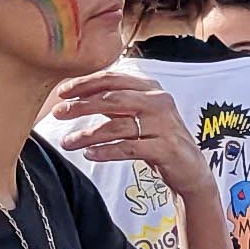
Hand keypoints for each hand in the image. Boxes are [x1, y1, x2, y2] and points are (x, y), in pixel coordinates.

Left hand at [48, 70, 213, 194]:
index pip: (112, 79)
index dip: (85, 84)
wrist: (191, 170)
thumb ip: (114, 104)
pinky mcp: (166, 149)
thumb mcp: (138, 115)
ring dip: (87, 134)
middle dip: (81, 105)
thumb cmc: (159, 139)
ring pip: (117, 126)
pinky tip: (90, 154)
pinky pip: (129, 148)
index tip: (62, 93)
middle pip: (112, 99)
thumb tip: (77, 97)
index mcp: (150, 88)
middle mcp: (159, 102)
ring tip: (68, 142)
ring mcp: (164, 125)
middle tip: (58, 113)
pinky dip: (106, 151)